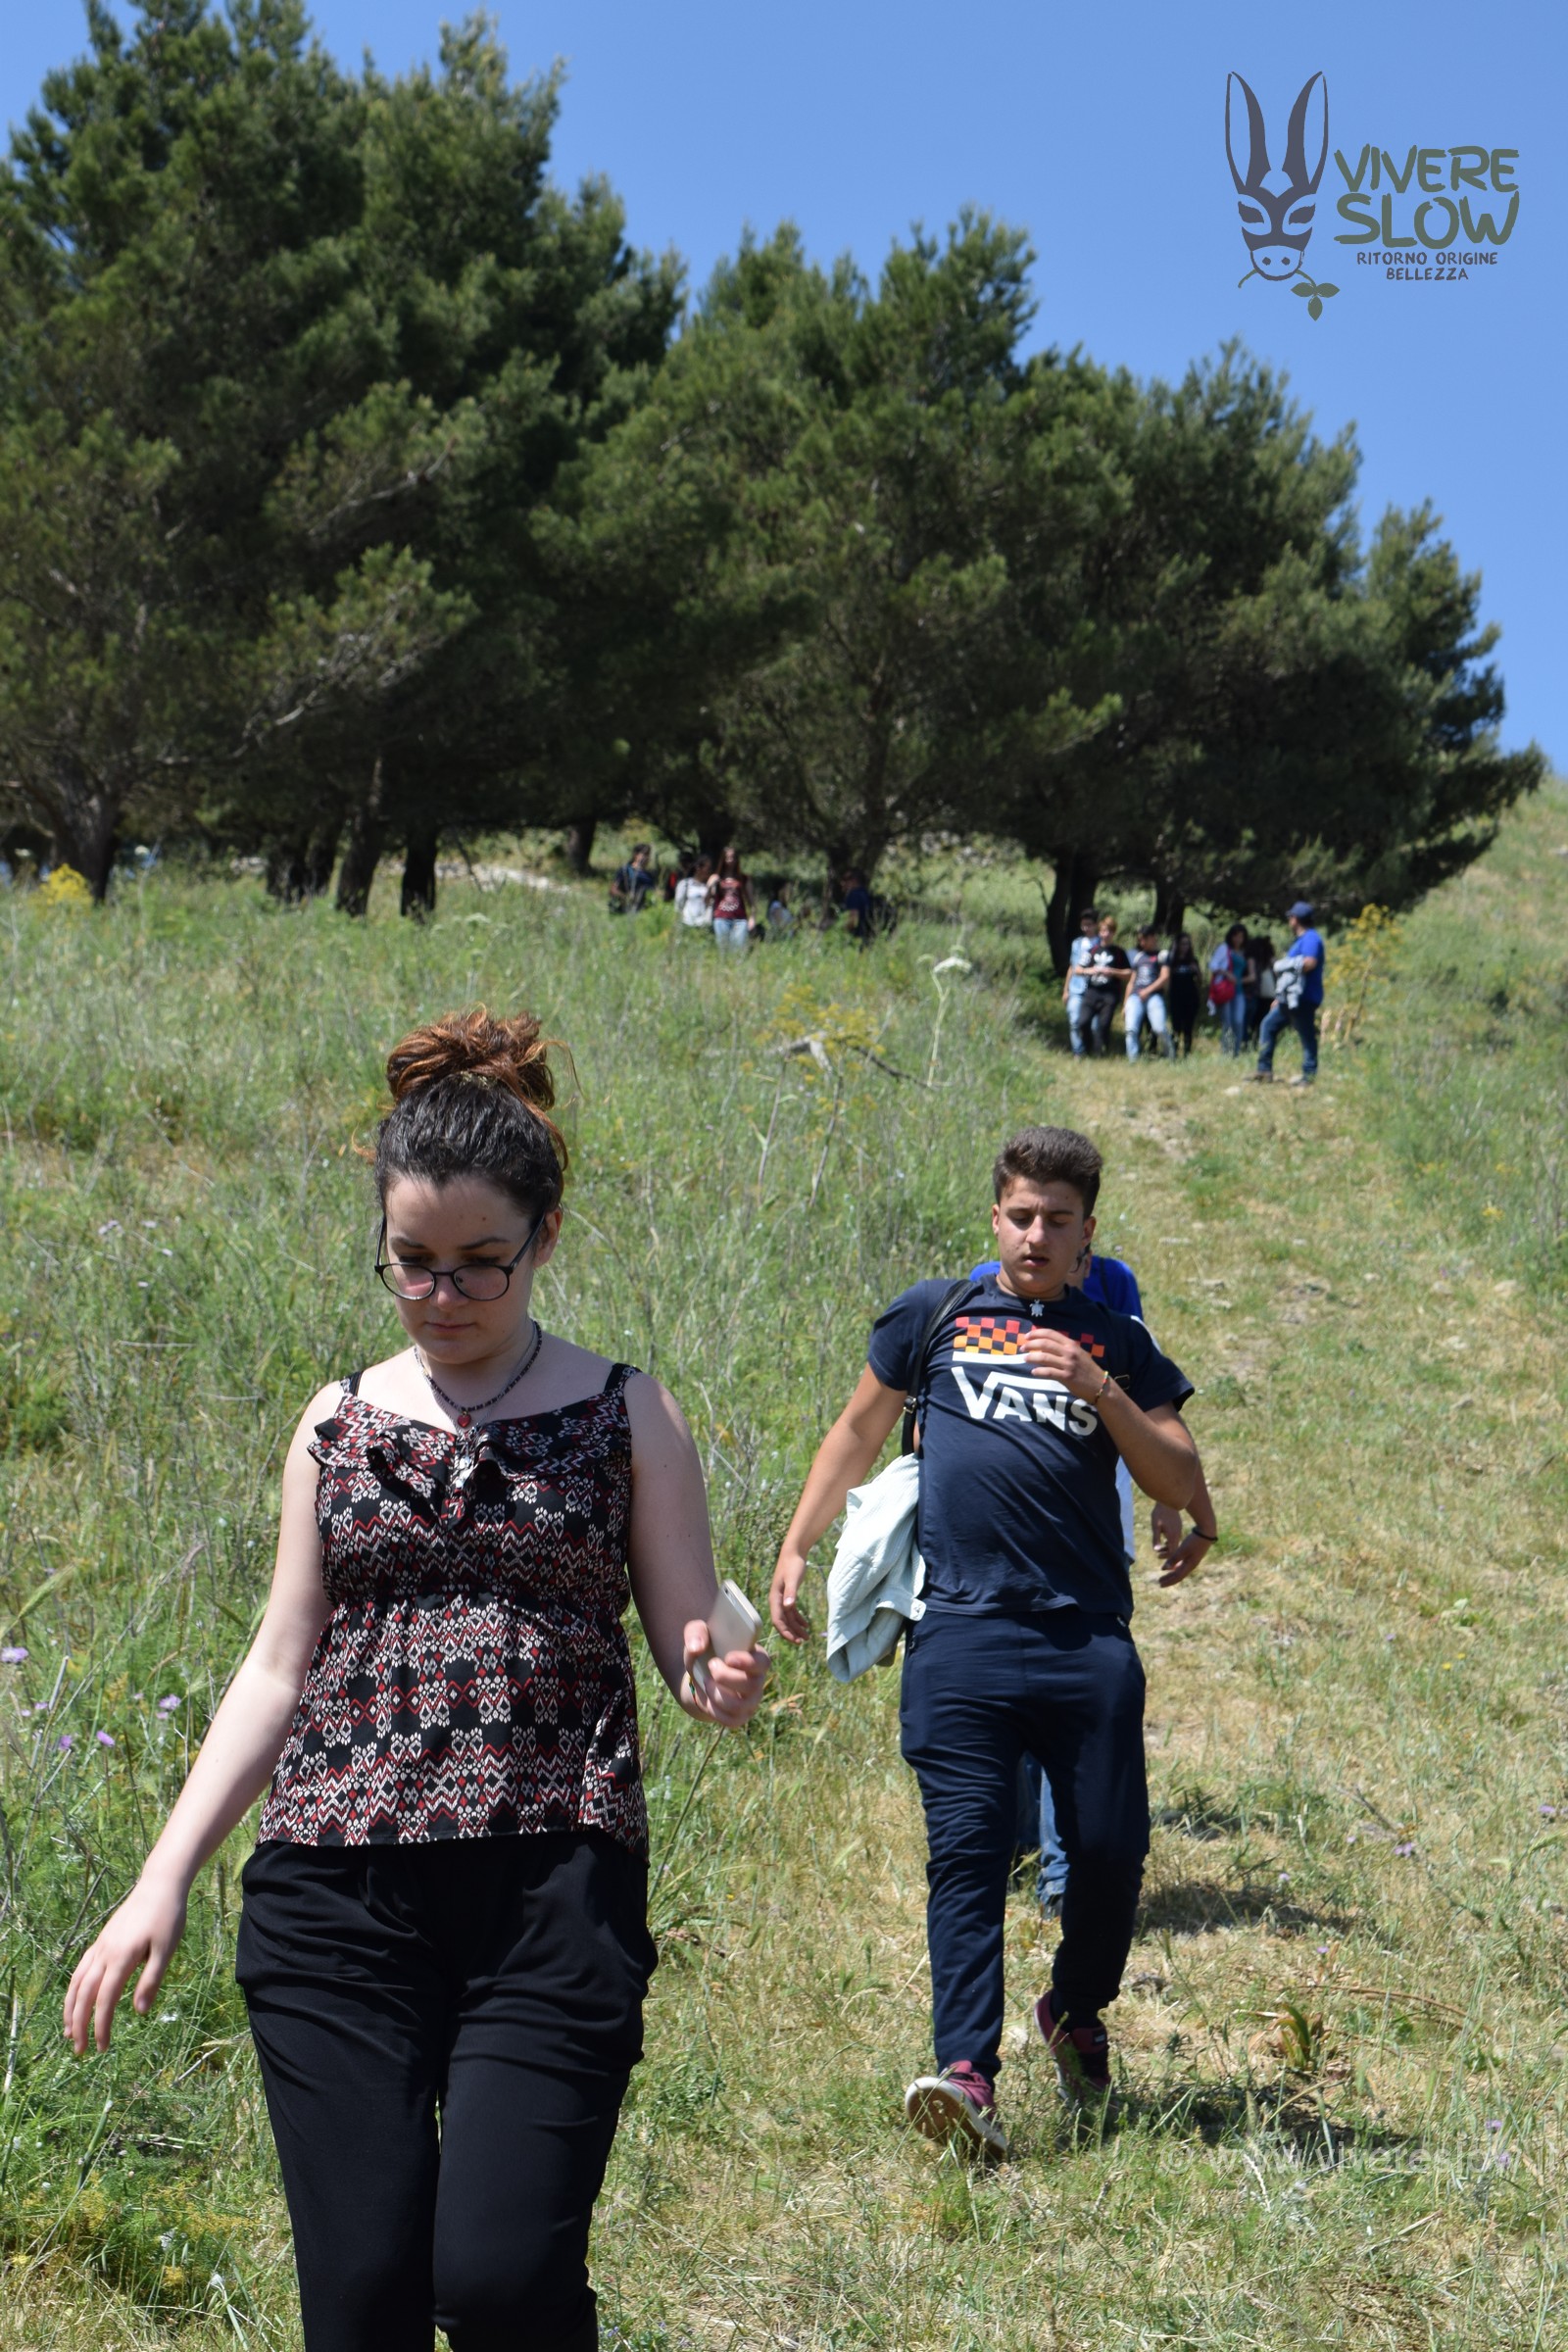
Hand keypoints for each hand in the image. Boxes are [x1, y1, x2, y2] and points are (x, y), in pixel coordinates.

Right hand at [64, 1872, 187, 2055]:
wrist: (159, 1885)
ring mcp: (100, 1946)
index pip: (105, 2000)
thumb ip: (151, 1980)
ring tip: (68, 2032)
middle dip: (79, 2024)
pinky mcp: (101, 1941)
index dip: (101, 2026)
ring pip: (76, 1982)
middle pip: (84, 1995)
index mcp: (121, 1958)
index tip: (101, 2048)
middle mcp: (105, 1953)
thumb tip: (138, 2013)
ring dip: (70, 2009)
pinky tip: (75, 1999)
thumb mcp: (166, 1950)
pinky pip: (81, 1969)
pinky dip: (74, 1989)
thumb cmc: (168, 1917)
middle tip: (80, 2051)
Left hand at [682, 1618, 769, 1725]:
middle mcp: (757, 1680)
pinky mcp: (740, 1717)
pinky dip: (714, 1710)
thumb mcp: (698, 1636)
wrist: (700, 1676)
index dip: (748, 1662)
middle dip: (726, 1677)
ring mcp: (750, 1701)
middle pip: (752, 1685)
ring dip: (717, 1694)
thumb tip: (697, 1648)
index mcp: (754, 1657)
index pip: (763, 1662)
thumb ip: (696, 1633)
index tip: (728, 1658)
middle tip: (711, 1666)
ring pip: (739, 1705)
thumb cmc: (705, 1651)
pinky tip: (708, 1698)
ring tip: (706, 1682)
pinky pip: (731, 1720)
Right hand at [769, 1548, 813, 1643]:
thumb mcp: (793, 1578)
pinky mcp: (789, 1595)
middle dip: (792, 1633)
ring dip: (796, 1628)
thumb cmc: (793, 1564)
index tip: (796, 1641)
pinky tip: (806, 1624)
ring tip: (807, 1637)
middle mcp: (777, 1600)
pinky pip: (792, 1612)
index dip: (786, 1632)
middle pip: (783, 1622)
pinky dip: (798, 1619)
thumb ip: (791, 1592)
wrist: (794, 1552)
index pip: (778, 1620)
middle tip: (803, 1642)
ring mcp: (783, 1598)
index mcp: (776, 1598)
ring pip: (788, 1618)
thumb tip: (788, 1607)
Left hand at [1017, 1328, 1105, 1400]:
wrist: (1100, 1386)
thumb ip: (1064, 1349)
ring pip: (1044, 1357)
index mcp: (1071, 1344)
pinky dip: (1039, 1372)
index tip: (1027, 1336)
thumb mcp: (1078, 1355)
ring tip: (1025, 1359)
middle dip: (1031, 1344)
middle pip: (1045, 1343)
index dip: (1037, 1333)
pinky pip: (1049, 1372)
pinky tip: (1033, 1372)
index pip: (1051, 1334)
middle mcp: (1069, 1352)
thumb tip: (1045, 1346)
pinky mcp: (1067, 1377)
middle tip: (1022, 1348)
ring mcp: (1068, 1364)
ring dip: (1032, 1357)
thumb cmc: (1088, 1370)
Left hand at [1152, 1504, 1211, 1586]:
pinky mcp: (1192, 1555)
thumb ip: (1174, 1559)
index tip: (1160, 1583)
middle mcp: (1192, 1565)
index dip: (1168, 1580)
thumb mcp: (1183, 1550)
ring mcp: (1193, 1560)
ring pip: (1180, 1569)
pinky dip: (1175, 1566)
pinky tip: (1171, 1565)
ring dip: (1171, 1573)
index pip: (1177, 1576)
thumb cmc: (1194, 1541)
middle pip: (1179, 1575)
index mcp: (1190, 1565)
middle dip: (1169, 1579)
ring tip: (1164, 1575)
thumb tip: (1163, 1569)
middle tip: (1160, 1582)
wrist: (1206, 1532)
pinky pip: (1182, 1564)